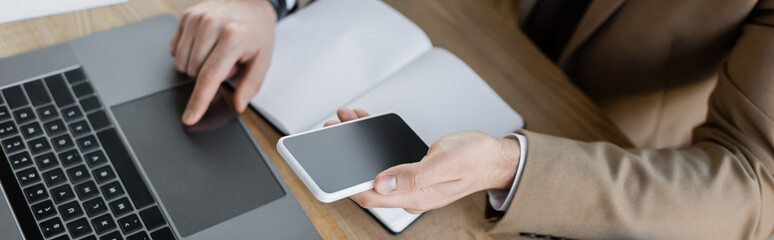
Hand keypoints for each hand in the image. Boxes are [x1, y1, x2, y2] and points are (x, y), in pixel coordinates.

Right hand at [171, 0, 276, 124]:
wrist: (251, 2)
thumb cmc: (257, 30)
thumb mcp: (263, 59)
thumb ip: (251, 85)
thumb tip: (238, 105)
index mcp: (233, 38)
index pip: (210, 76)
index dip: (198, 101)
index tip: (189, 117)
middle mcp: (211, 25)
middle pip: (194, 72)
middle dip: (209, 76)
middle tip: (228, 62)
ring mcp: (196, 19)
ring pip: (182, 63)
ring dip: (198, 65)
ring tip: (217, 52)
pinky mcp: (186, 16)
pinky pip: (175, 49)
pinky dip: (189, 53)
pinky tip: (205, 45)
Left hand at [325, 108, 520, 213]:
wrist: (495, 158)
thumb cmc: (476, 158)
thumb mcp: (446, 161)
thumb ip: (414, 175)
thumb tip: (382, 182)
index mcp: (416, 196)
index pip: (370, 197)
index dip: (347, 182)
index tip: (332, 163)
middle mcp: (410, 194)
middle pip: (367, 183)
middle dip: (347, 160)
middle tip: (334, 132)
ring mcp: (410, 185)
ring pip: (374, 170)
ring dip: (358, 148)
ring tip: (347, 122)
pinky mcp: (412, 174)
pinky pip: (386, 162)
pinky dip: (373, 145)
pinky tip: (366, 126)